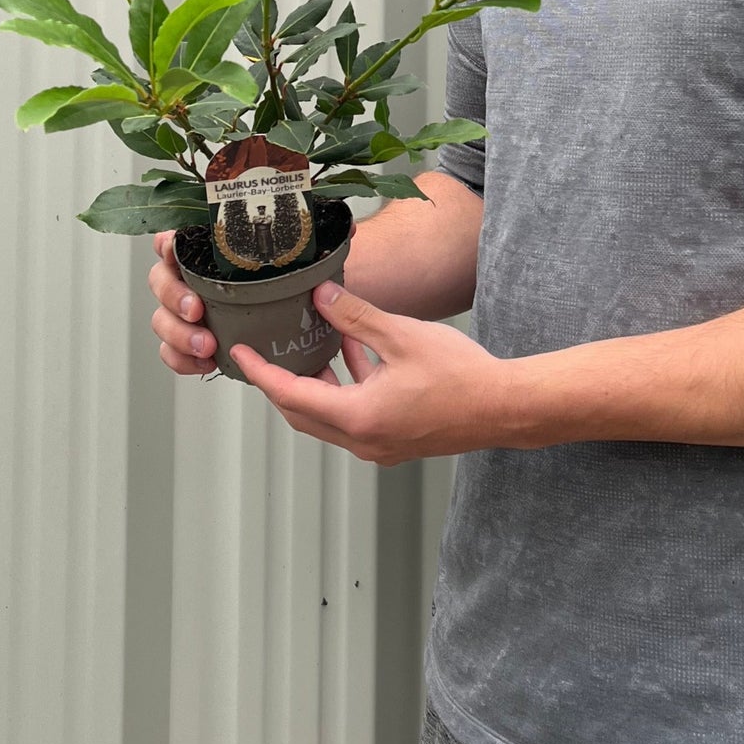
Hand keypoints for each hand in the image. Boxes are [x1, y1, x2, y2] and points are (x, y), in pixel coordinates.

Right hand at [148, 230, 342, 384]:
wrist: (299, 307)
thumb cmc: (292, 272)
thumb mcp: (305, 251)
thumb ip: (319, 236)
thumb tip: (343, 229)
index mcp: (209, 247)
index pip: (176, 237)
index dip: (168, 244)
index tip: (174, 249)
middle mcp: (193, 277)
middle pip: (161, 281)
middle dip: (174, 298)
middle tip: (198, 311)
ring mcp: (190, 311)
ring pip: (163, 320)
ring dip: (179, 335)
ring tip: (208, 346)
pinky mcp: (195, 340)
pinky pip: (174, 353)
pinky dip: (183, 360)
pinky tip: (205, 363)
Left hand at [229, 283, 516, 464]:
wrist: (505, 408)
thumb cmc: (461, 375)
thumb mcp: (402, 336)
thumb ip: (356, 317)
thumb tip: (320, 297)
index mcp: (358, 418)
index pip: (291, 395)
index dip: (261, 372)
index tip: (239, 354)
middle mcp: (363, 440)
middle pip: (303, 413)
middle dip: (280, 383)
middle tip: (265, 353)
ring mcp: (380, 446)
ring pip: (328, 418)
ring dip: (314, 386)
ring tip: (307, 348)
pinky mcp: (397, 441)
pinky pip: (355, 417)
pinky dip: (345, 390)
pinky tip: (355, 355)